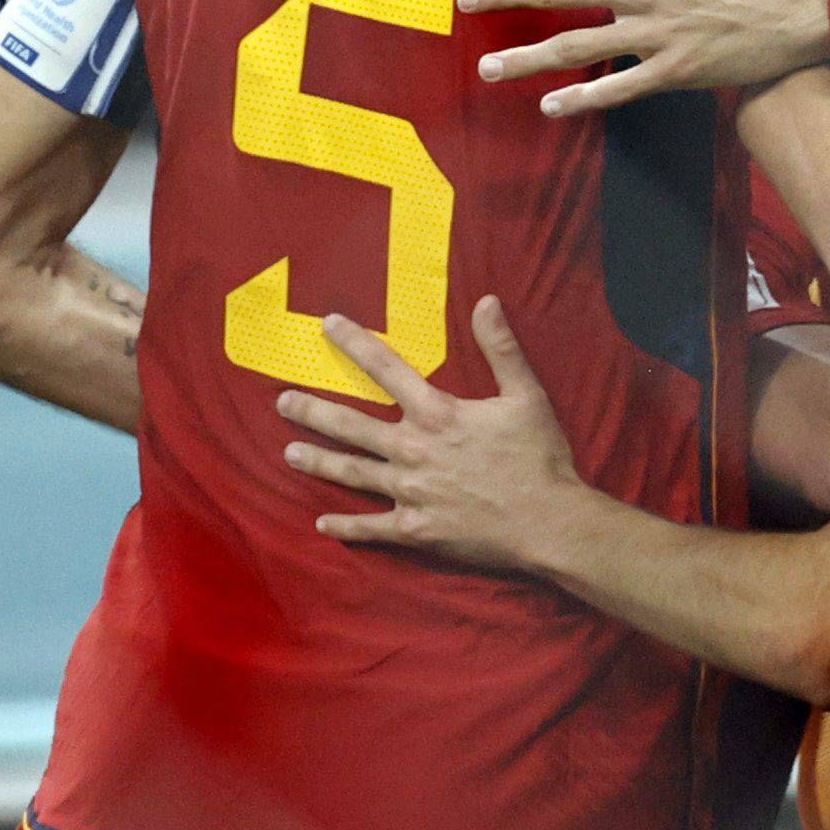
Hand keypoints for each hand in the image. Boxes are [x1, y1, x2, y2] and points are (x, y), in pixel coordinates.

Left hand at [277, 298, 576, 571]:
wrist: (548, 522)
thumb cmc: (538, 457)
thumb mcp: (526, 395)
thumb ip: (501, 348)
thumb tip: (486, 301)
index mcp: (436, 413)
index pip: (385, 368)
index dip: (354, 342)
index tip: (326, 326)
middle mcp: (412, 450)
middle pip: (351, 425)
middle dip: (313, 411)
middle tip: (282, 402)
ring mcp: (409, 492)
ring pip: (351, 473)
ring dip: (318, 461)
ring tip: (289, 453)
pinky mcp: (414, 529)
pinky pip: (371, 527)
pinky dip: (346, 526)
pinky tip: (322, 523)